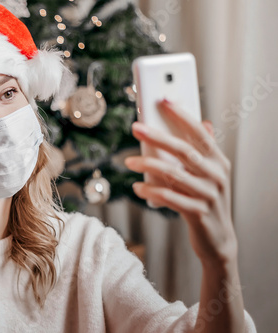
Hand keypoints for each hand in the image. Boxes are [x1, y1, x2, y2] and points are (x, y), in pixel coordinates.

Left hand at [124, 99, 237, 265]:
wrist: (218, 240)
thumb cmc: (205, 201)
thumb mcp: (208, 175)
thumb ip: (203, 152)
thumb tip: (203, 122)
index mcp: (218, 161)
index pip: (200, 133)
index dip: (182, 116)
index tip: (163, 100)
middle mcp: (216, 175)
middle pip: (184, 150)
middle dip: (158, 136)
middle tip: (136, 127)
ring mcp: (209, 195)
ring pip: (174, 174)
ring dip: (148, 165)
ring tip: (129, 161)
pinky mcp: (199, 213)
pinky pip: (170, 198)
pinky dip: (152, 191)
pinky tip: (138, 188)